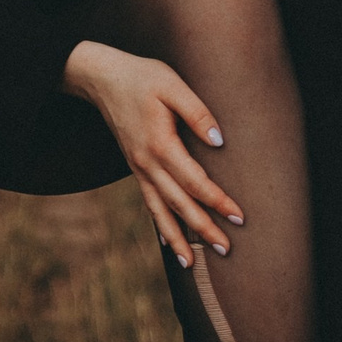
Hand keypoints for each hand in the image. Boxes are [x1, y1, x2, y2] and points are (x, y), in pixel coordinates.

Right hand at [61, 39, 242, 267]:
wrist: (102, 78)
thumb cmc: (142, 77)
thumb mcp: (173, 85)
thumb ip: (197, 113)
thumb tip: (219, 141)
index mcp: (160, 145)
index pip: (195, 182)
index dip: (218, 201)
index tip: (240, 217)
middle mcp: (147, 163)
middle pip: (179, 204)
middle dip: (203, 228)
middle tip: (226, 249)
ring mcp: (138, 168)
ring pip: (160, 210)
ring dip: (177, 237)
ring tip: (191, 263)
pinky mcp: (135, 167)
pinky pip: (148, 203)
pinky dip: (159, 224)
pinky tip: (168, 242)